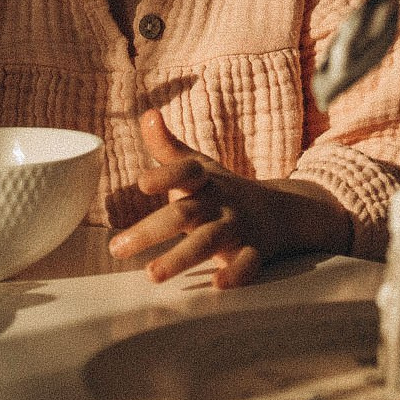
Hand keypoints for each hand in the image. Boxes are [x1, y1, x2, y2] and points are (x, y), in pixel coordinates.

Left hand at [110, 109, 351, 287]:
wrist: (281, 210)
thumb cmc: (223, 189)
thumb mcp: (198, 165)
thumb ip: (168, 146)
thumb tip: (147, 113)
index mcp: (203, 181)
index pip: (184, 172)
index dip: (165, 176)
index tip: (141, 183)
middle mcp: (218, 202)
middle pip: (183, 214)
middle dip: (150, 231)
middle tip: (118, 248)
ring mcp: (236, 228)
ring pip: (207, 242)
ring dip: (180, 258)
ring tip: (151, 274)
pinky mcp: (253, 252)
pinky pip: (246, 264)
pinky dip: (235, 274)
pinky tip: (217, 285)